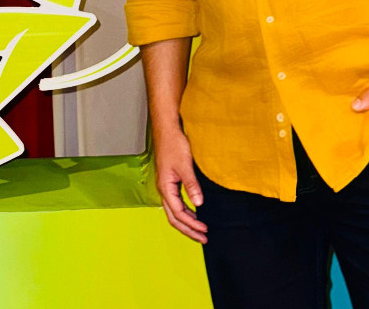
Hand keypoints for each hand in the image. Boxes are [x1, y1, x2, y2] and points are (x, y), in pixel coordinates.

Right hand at [153, 127, 207, 241]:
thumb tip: (199, 204)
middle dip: (188, 230)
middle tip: (203, 238)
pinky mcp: (169, 182)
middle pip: (174, 218)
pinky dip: (185, 212)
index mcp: (165, 187)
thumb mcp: (185, 166)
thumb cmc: (174, 145)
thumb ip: (192, 185)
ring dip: (187, 222)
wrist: (167, 130)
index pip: (179, 213)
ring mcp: (166, 186)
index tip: (205, 230)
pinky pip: (176, 204)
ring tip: (200, 230)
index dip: (192, 224)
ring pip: (174, 212)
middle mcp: (163, 189)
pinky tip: (194, 213)